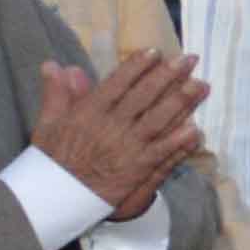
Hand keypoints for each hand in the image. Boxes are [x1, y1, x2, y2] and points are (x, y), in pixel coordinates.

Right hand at [26, 44, 203, 213]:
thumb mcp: (48, 123)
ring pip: (159, 119)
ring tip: (201, 86)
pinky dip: (180, 141)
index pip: (118, 83)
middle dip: (169, 76)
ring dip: (183, 101)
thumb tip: (56, 64)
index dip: (138, 66)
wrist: (57, 197)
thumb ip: (56, 93)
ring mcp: (128, 147)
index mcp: (89, 111)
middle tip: (190, 60)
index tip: (155, 52)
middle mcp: (112, 125)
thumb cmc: (52, 159)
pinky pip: (164, 152)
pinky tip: (197, 129)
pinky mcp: (139, 168)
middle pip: (145, 96)